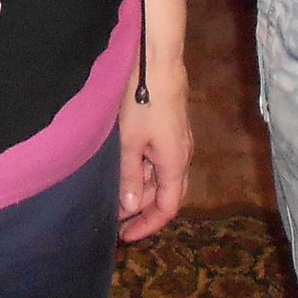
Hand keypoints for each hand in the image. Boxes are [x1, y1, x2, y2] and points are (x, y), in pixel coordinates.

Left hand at [116, 64, 191, 240]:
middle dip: (142, 210)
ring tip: (114, 194)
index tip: (126, 235)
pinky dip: (144, 171)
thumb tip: (128, 207)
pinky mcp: (172, 128)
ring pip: (162, 177)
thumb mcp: (129, 141)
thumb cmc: (142, 100)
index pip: (168, 207)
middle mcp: (182, 156)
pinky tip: (125, 168)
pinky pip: (161, 160)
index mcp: (174, 163)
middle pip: (167, 194)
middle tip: (115, 219)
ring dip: (141, 189)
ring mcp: (179, 141)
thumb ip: (129, 176)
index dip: (148, 225)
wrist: (157, 61)